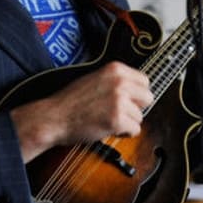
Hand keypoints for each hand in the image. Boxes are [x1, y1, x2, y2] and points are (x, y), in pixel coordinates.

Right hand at [10, 61, 152, 160]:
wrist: (54, 117)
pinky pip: (134, 130)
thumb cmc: (71, 101)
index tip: (127, 100)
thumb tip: (139, 89)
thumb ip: (117, 80)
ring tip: (108, 119)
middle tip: (120, 112)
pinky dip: (124, 133)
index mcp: (115, 69)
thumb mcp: (95, 78)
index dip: (136, 94)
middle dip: (136, 108)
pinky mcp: (117, 119)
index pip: (145, 81)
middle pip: (148, 98)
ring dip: (127, 122)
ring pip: (140, 117)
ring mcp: (119, 101)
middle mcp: (120, 82)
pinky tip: (108, 128)